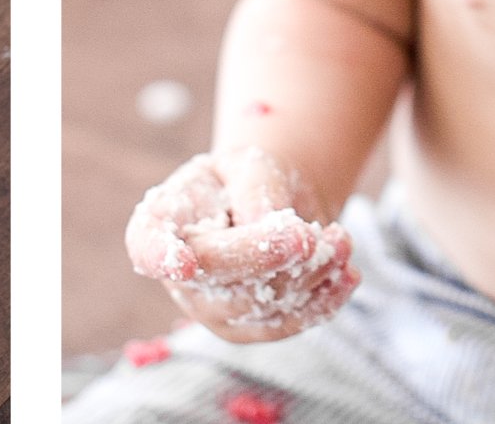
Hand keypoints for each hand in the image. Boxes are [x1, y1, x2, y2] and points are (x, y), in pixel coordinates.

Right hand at [124, 147, 357, 342]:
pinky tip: (346, 274)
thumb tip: (271, 230)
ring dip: (309, 274)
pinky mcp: (250, 330)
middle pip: (219, 275)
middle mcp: (177, 277)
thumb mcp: (251, 165)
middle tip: (313, 234)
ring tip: (341, 240)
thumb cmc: (249, 179)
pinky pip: (287, 323)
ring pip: (261, 303)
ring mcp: (211, 311)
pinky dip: (322, 300)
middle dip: (269, 256)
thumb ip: (256, 192)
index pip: (148, 244)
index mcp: (159, 223)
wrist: (272, 209)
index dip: (160, 254)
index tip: (181, 261)